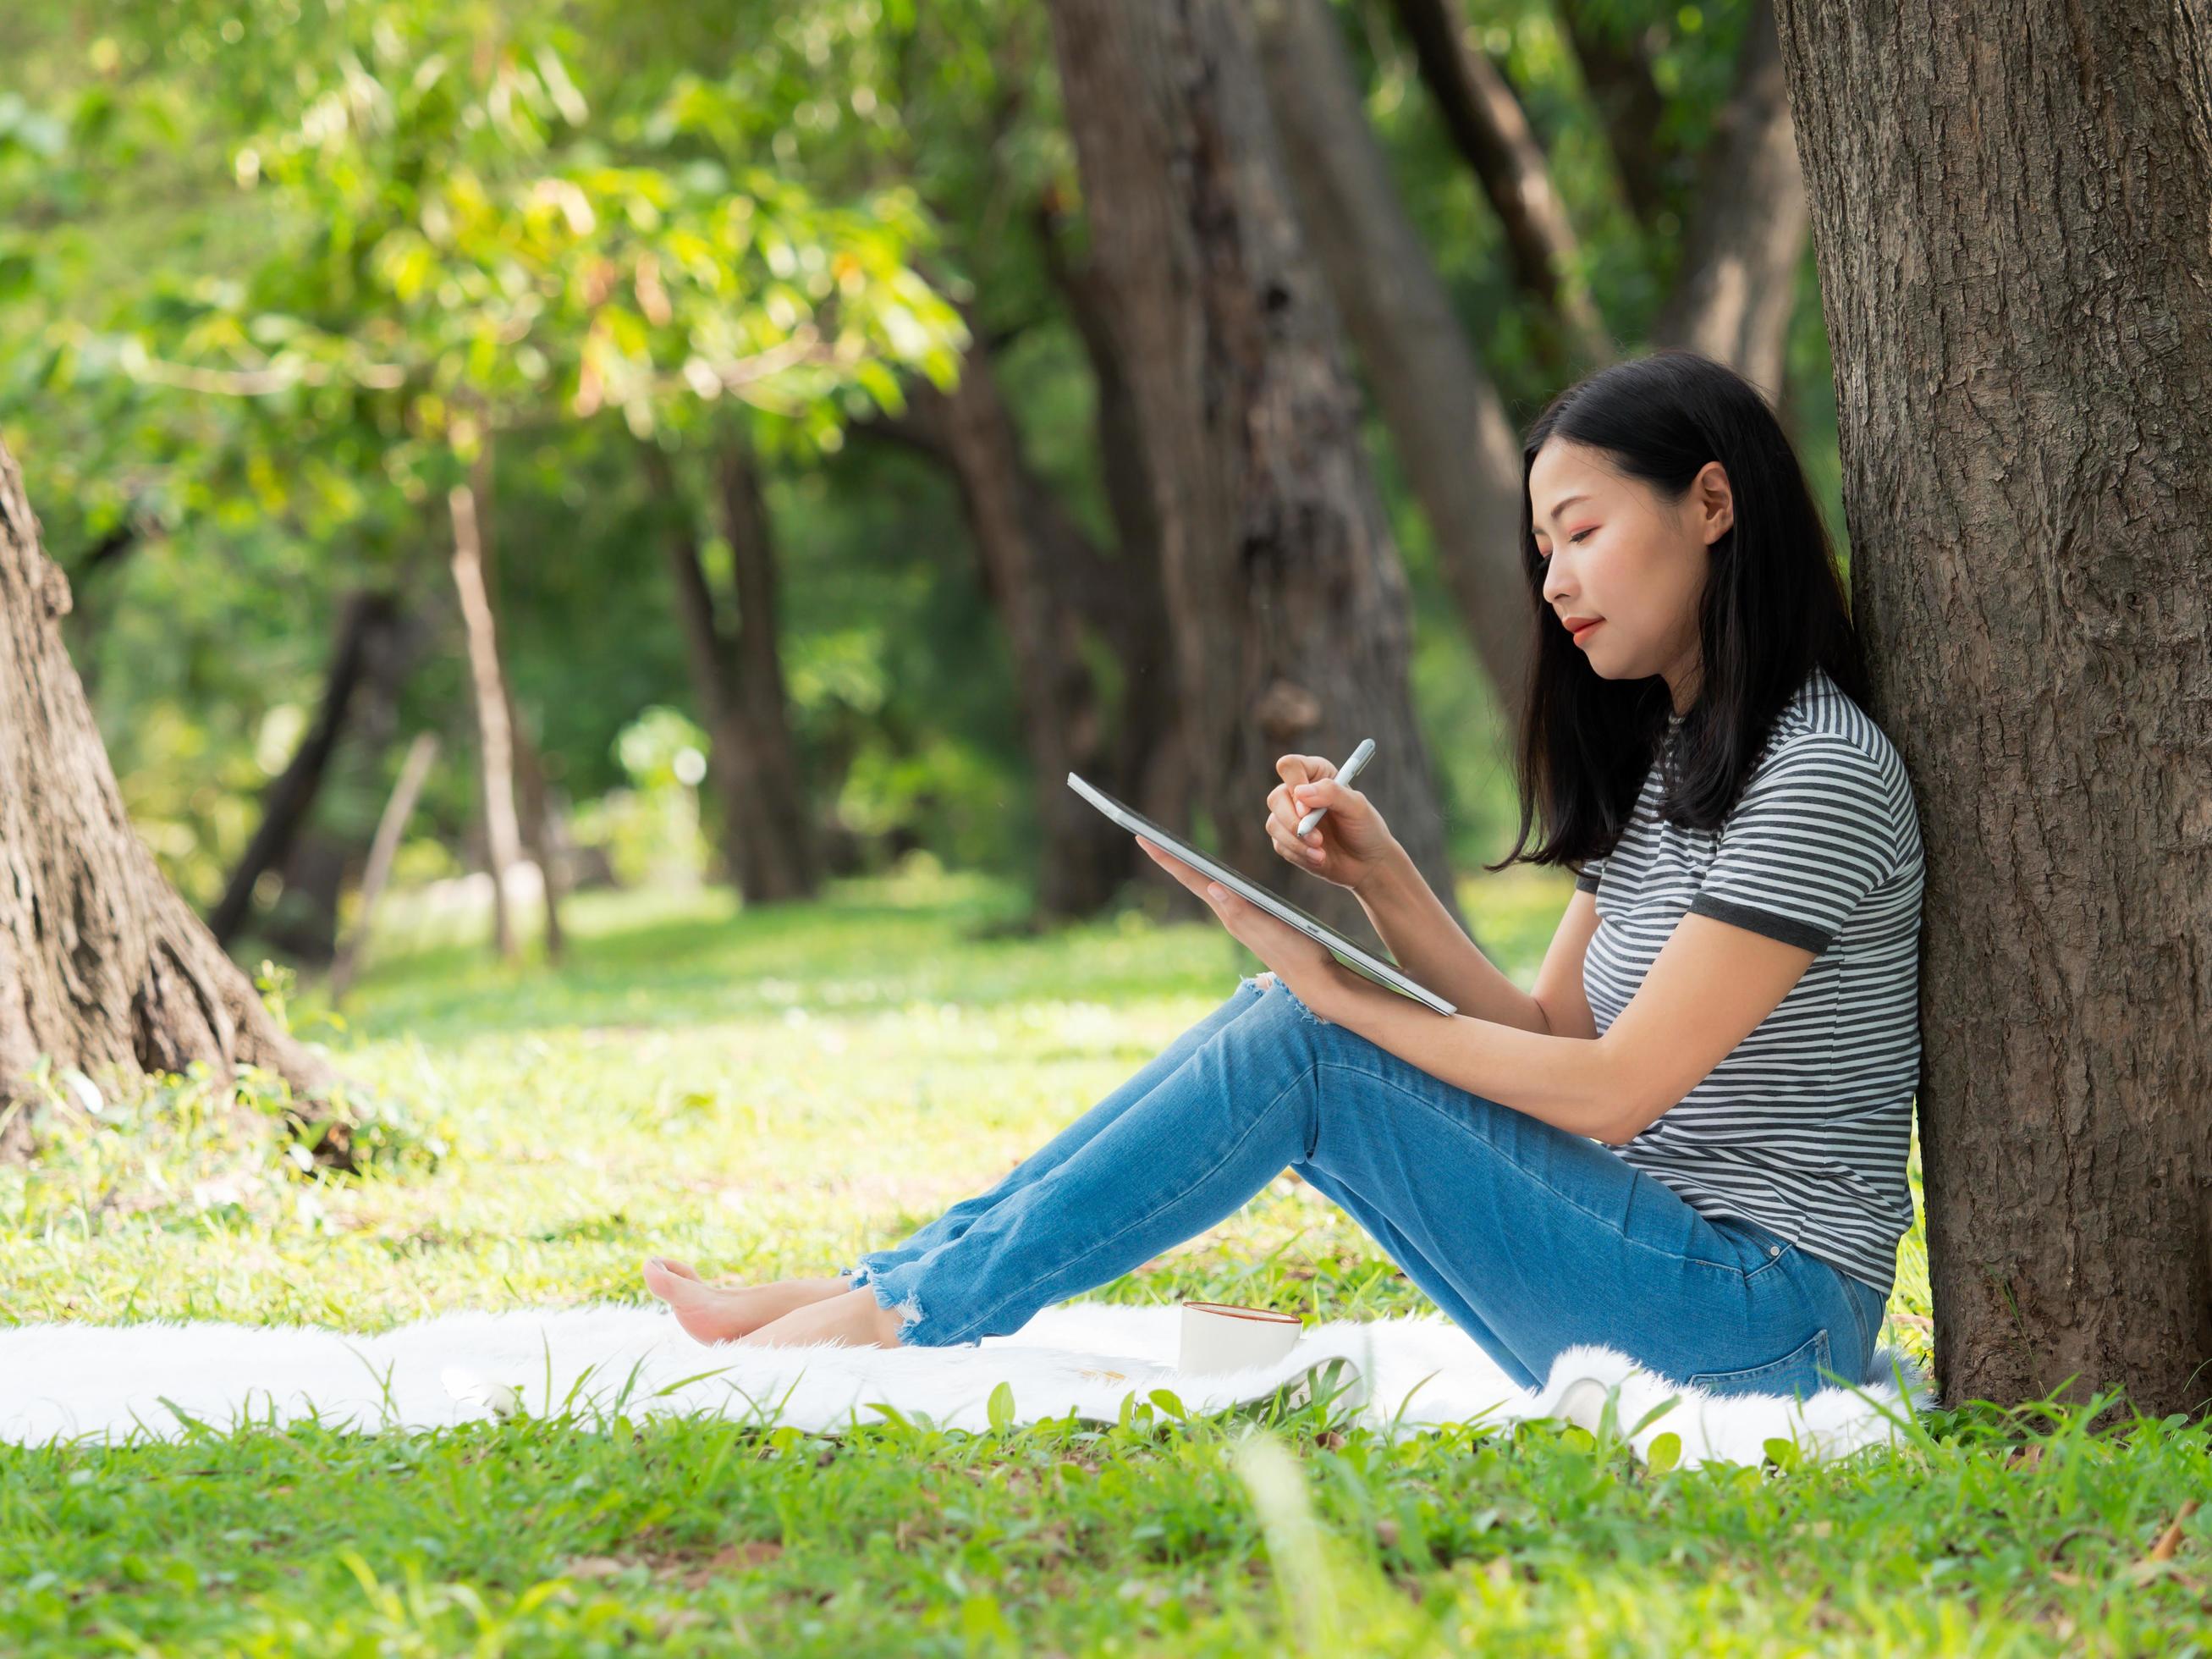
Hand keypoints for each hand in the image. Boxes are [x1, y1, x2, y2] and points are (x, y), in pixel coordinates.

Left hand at [1135, 836, 1335, 985]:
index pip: (1192, 879)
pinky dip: (1209, 879)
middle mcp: (1229, 915)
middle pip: (1193, 880)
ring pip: (1205, 887)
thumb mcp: (1272, 929)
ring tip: (1169, 851)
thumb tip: (1212, 886)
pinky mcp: (1252, 921)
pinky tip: (1211, 876)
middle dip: (1170, 858)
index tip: (1143, 837)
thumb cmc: (1299, 952)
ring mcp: (1239, 919)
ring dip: (1186, 868)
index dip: (1168, 858)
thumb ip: (1241, 910)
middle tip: (1145, 836)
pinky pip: (1222, 894)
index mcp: (1230, 913)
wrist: (1315, 980)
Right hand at [1265, 754, 1400, 894]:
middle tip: (1317, 838)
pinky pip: (1280, 845)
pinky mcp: (1286, 840)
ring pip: (1274, 824)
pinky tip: (1319, 858)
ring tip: (1321, 853)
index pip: (1290, 767)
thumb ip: (1331, 793)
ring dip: (1297, 842)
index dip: (1294, 784)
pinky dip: (1299, 854)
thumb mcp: (1357, 807)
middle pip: (1276, 797)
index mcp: (1317, 775)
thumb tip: (1300, 793)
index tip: (1307, 809)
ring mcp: (1290, 817)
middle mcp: (1299, 794)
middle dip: (1293, 821)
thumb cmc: (1366, 829)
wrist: (1368, 864)